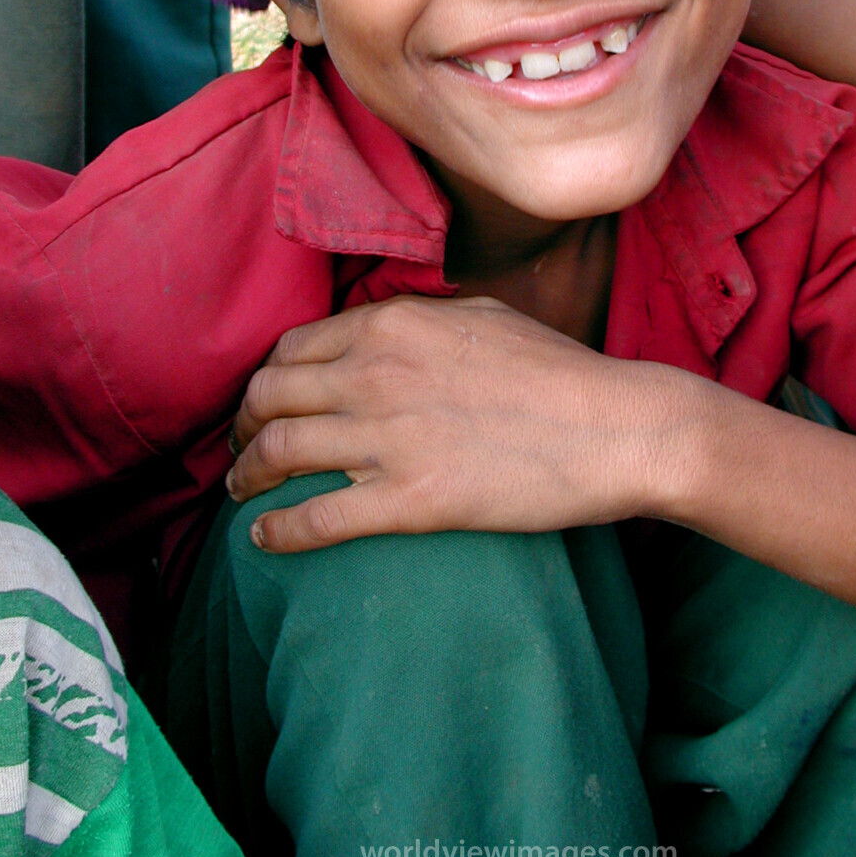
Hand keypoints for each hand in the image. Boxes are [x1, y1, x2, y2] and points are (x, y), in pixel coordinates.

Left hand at [227, 296, 659, 551]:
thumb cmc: (558, 370)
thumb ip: (418, 322)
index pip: (291, 350)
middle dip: (242, 426)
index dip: (266, 381)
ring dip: (245, 476)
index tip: (264, 404)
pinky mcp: (407, 500)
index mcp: (389, 326)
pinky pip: (314, 518)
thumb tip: (384, 333)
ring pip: (276, 453)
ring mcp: (387, 437)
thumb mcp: (480, 317)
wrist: (613, 427)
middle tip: (241, 450)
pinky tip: (263, 539)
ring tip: (242, 492)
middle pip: (268, 397)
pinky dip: (276, 531)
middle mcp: (373, 374)